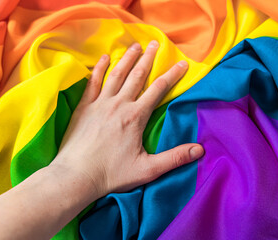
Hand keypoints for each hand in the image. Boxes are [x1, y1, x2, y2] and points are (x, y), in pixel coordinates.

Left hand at [51, 41, 203, 197]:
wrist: (77, 176)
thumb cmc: (112, 173)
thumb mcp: (148, 169)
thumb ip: (175, 158)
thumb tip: (200, 150)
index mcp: (135, 116)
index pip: (158, 89)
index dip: (172, 75)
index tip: (182, 63)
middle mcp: (119, 104)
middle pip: (137, 75)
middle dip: (148, 58)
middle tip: (155, 43)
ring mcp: (100, 103)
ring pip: (116, 74)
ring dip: (127, 59)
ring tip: (135, 46)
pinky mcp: (84, 107)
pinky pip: (92, 82)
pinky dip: (99, 69)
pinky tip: (104, 58)